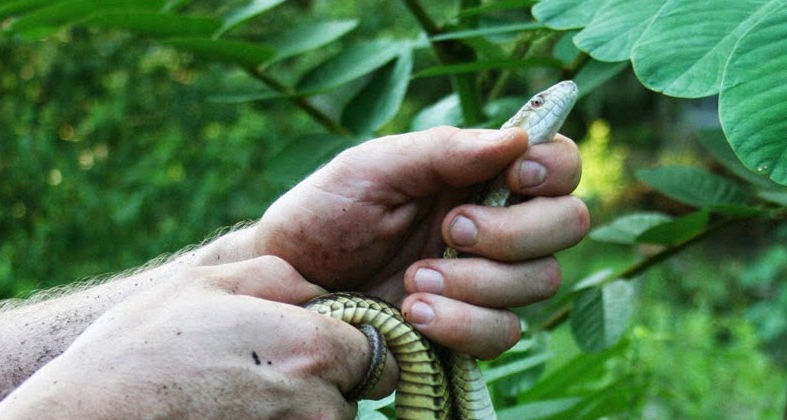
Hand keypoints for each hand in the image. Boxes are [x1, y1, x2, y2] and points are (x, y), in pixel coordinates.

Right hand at [0, 257, 397, 418]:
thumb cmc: (142, 349)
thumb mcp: (207, 283)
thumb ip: (282, 277)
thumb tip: (320, 293)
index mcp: (312, 349)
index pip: (380, 354)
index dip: (351, 344)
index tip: (321, 340)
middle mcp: (318, 408)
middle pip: (356, 393)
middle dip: (327, 379)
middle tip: (268, 368)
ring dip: (302, 409)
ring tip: (241, 394)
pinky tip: (234, 414)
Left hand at [254, 126, 588, 358]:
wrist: (286, 282)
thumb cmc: (323, 213)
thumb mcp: (370, 169)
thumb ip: (441, 151)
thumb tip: (516, 138)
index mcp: (476, 175)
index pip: (558, 164)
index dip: (554, 168)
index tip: (516, 175)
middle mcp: (494, 224)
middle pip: (567, 224)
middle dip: (514, 232)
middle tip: (451, 229)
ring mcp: (486, 279)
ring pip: (540, 282)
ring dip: (478, 281)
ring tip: (414, 278)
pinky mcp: (469, 328)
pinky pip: (505, 333)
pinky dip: (463, 324)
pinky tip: (412, 314)